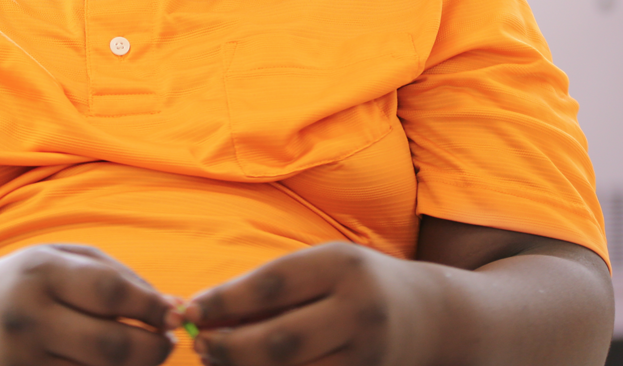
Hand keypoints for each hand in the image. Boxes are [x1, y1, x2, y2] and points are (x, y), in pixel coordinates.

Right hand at [0, 243, 178, 365]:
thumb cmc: (19, 281)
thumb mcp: (57, 258)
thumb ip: (114, 274)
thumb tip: (168, 305)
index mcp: (42, 273)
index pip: (110, 292)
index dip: (152, 306)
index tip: (176, 313)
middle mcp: (30, 318)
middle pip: (111, 345)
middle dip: (152, 348)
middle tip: (166, 343)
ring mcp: (22, 361)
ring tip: (142, 355)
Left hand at [178, 243, 438, 365]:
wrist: (435, 316)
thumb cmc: (360, 283)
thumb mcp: (323, 267)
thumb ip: (270, 289)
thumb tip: (205, 312)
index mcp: (342, 266)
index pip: (271, 286)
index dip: (224, 301)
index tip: (188, 308)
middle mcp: (358, 311)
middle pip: (280, 341)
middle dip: (230, 347)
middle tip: (197, 345)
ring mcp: (368, 355)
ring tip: (217, 361)